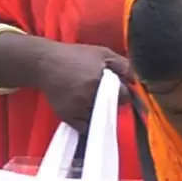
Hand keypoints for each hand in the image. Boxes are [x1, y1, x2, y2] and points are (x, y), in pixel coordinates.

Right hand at [15, 35, 131, 131]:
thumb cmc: (74, 55)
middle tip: (102, 92)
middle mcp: (88, 96)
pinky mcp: (67, 116)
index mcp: (99, 80)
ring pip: (100, 119)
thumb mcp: (102, 53)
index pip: (124, 96)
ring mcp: (77, 108)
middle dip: (111, 102)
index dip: (123, 93)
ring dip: (100, 112)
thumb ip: (123, 65)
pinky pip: (85, 128)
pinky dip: (88, 123)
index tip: (118, 90)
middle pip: (113, 108)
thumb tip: (137, 81)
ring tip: (89, 98)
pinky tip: (84, 110)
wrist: (44, 63)